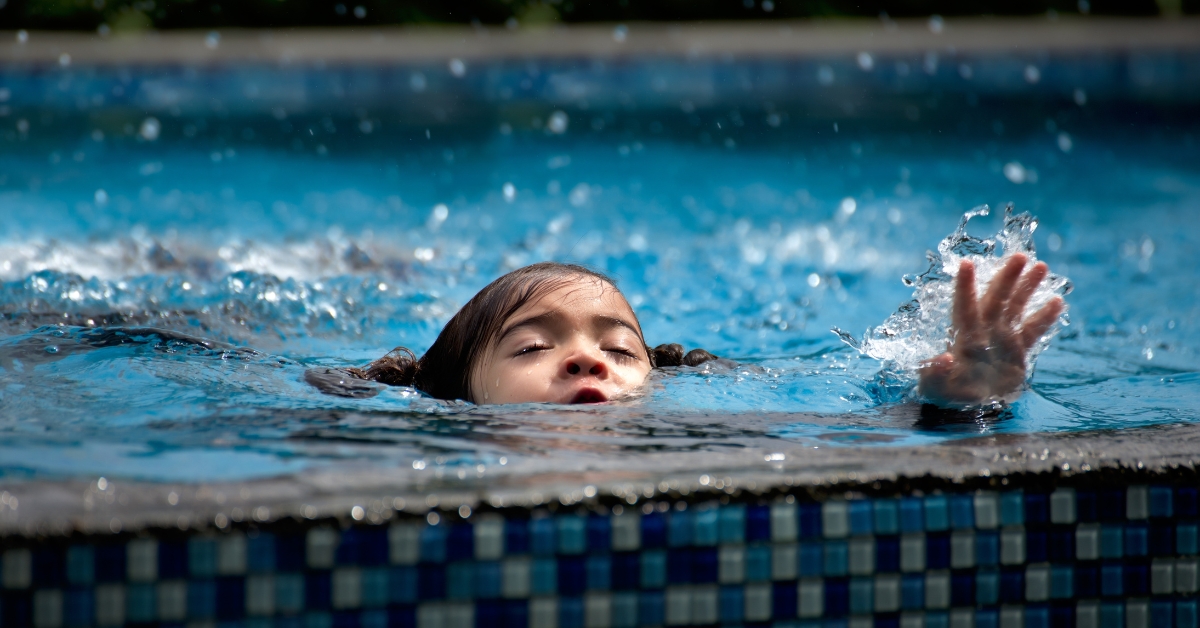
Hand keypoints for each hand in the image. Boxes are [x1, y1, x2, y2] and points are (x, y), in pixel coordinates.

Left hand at [917, 253, 1063, 406]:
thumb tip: (944, 359)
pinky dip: (1044, 317)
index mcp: (962, 335)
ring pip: (1015, 307)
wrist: (967, 407)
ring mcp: (1001, 338)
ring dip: (1027, 287)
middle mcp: (983, 331)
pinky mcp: (1017, 351)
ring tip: (1041, 266)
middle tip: (1020, 256)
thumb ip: (934, 372)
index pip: (963, 305)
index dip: (965, 286)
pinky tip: (1057, 301)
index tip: (966, 263)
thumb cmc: (944, 393)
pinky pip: (1033, 330)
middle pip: (995, 298)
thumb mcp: (933, 386)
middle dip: (1006, 277)